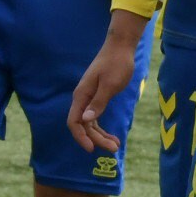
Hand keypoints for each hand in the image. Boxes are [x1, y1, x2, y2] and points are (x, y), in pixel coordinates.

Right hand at [67, 15, 149, 154]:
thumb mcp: (111, 84)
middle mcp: (82, 98)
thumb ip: (99, 102)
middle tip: (114, 149)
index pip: (74, 122)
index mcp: (82, 96)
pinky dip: (103, 128)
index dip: (80, 136)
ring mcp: (89, 98)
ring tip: (115, 146)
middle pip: (84, 125)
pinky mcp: (97, 97)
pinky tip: (113, 136)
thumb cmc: (116, 64)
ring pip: (90, 123)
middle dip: (96, 139)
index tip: (91, 149)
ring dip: (101, 136)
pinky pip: (96, 117)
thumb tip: (86, 119)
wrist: (120, 47)